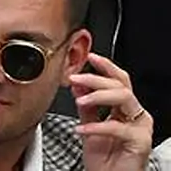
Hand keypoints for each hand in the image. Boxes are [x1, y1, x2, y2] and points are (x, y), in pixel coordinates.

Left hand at [72, 53, 153, 170]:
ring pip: (124, 98)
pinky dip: (96, 127)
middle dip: (96, 78)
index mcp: (125, 108)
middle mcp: (136, 115)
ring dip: (98, 95)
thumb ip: (86, 107)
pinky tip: (81, 130)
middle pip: (121, 85)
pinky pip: (117, 128)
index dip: (106, 66)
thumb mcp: (89, 126)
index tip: (89, 57)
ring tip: (79, 100)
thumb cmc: (103, 158)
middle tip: (75, 78)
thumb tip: (78, 85)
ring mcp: (140, 127)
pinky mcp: (140, 142)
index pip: (119, 80)